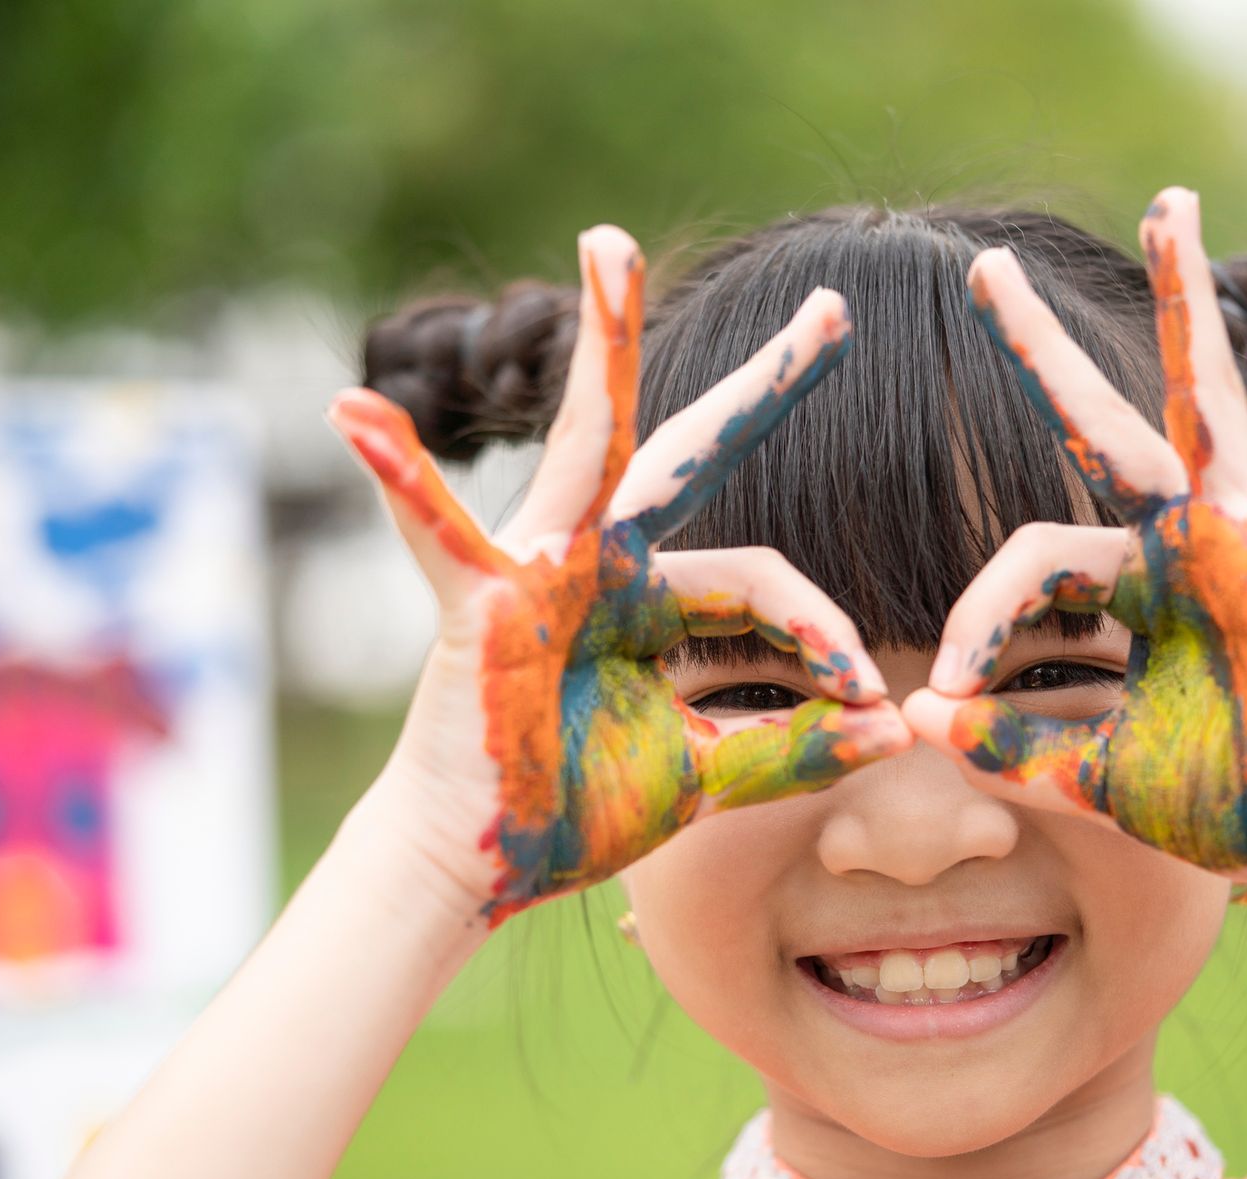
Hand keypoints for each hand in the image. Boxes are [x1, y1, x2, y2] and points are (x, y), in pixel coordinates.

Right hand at [329, 227, 909, 923]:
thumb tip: (892, 725)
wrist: (482, 864)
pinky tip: (354, 418)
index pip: (763, 580)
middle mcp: (601, 562)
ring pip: (587, 442)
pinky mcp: (478, 599)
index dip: (824, 632)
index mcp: (653, 597)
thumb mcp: (708, 775)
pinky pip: (439, 532)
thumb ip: (792, 748)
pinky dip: (398, 478)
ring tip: (612, 246)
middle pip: (694, 456)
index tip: (873, 695)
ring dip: (603, 345)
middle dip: (765, 386)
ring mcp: (538, 567)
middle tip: (834, 311)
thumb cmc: (579, 810)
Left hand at [904, 188, 1246, 889]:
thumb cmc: (1219, 794)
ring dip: (1189, 307)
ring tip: (1169, 206)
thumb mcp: (1094, 775)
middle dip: (1042, 348)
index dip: (974, 617)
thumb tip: (912, 712)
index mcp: (1130, 579)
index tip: (941, 690)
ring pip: (1210, 408)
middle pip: (1103, 424)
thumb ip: (1010, 747)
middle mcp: (1184, 539)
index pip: (1028, 558)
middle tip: (985, 266)